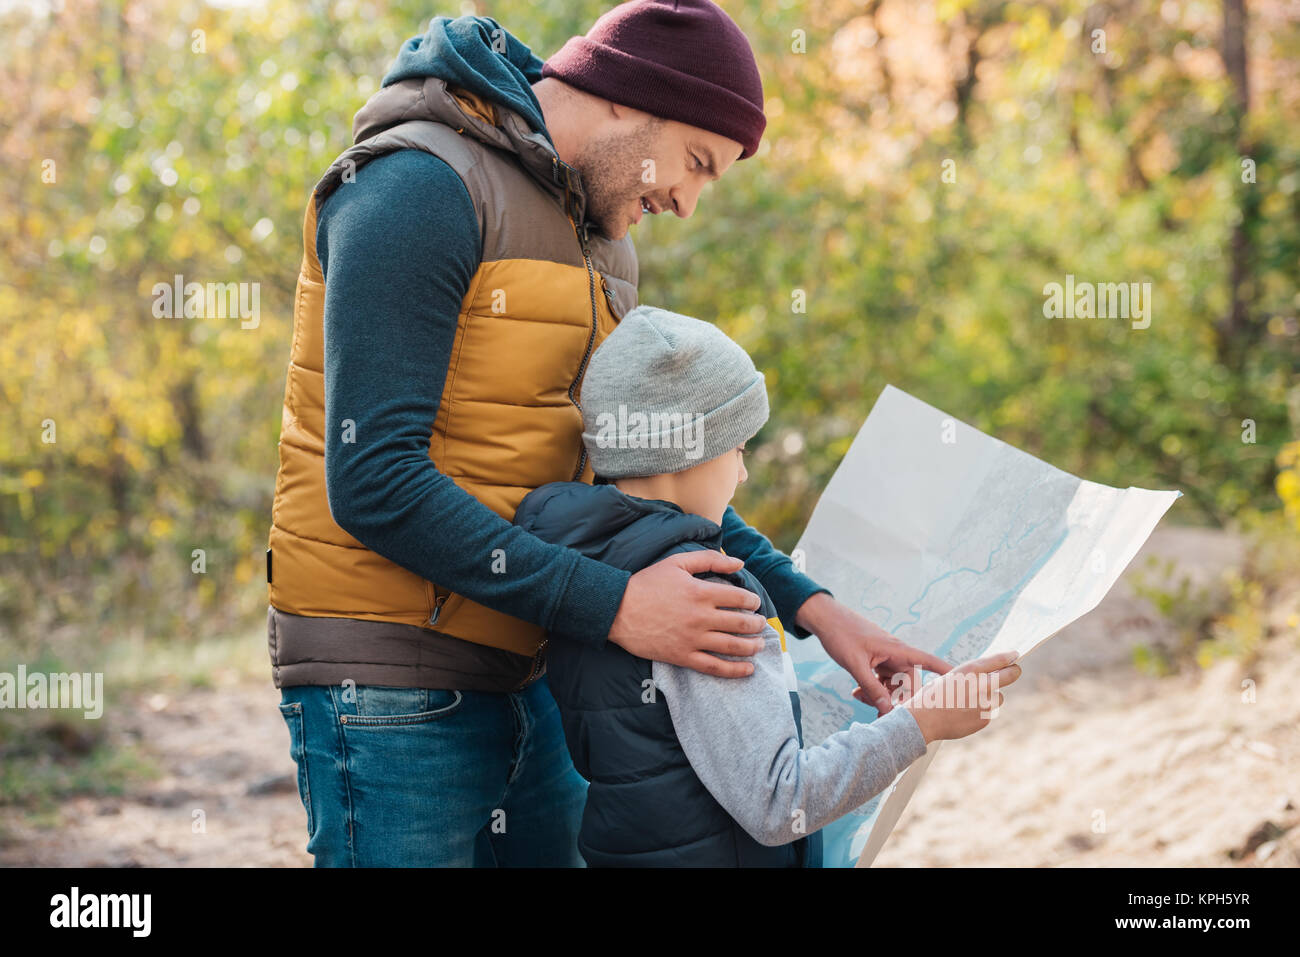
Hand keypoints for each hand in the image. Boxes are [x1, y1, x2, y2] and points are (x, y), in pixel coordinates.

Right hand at [607, 551, 768, 677]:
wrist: (617, 609)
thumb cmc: (647, 583)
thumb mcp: (677, 563)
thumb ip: (710, 559)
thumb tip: (739, 563)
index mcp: (701, 592)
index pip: (739, 598)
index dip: (752, 601)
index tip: (754, 603)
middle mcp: (700, 617)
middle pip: (740, 623)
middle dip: (756, 625)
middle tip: (761, 625)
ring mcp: (692, 639)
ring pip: (732, 647)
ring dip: (751, 647)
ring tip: (759, 646)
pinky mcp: (682, 656)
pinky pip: (714, 667)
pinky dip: (734, 670)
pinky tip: (747, 669)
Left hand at [794, 592, 950, 713]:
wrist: (825, 619)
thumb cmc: (842, 634)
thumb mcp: (856, 664)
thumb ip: (872, 688)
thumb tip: (887, 710)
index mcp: (897, 650)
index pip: (929, 662)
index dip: (946, 674)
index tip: (965, 683)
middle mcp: (896, 654)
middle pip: (908, 683)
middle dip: (897, 699)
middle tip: (880, 714)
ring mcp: (885, 658)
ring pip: (893, 684)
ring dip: (881, 695)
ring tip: (859, 696)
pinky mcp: (876, 660)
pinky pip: (882, 680)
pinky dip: (872, 688)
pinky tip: (857, 692)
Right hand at [902, 651, 1021, 743]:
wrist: (924, 720)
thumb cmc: (933, 696)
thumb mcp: (950, 677)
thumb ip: (971, 675)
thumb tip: (990, 676)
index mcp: (970, 670)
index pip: (998, 660)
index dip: (1009, 657)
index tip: (1014, 656)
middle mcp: (981, 685)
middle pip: (1010, 676)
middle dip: (1014, 671)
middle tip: (1015, 670)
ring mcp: (985, 703)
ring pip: (998, 697)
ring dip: (991, 696)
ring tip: (971, 700)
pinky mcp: (985, 719)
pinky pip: (989, 712)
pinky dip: (981, 711)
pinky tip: (964, 713)